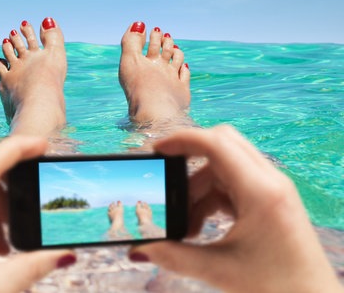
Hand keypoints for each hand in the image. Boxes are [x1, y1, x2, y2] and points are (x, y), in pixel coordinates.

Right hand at [131, 125, 341, 292]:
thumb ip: (174, 257)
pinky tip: (200, 228)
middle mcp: (270, 182)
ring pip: (224, 167)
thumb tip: (139, 250)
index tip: (156, 150)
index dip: (182, 140)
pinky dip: (211, 198)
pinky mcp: (271, 200)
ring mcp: (273, 189)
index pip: (216, 143)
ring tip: (185, 227)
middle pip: (221, 146)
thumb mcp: (219, 270)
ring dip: (198, 189)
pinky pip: (233, 184)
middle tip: (165, 181)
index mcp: (261, 192)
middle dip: (188, 162)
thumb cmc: (278, 288)